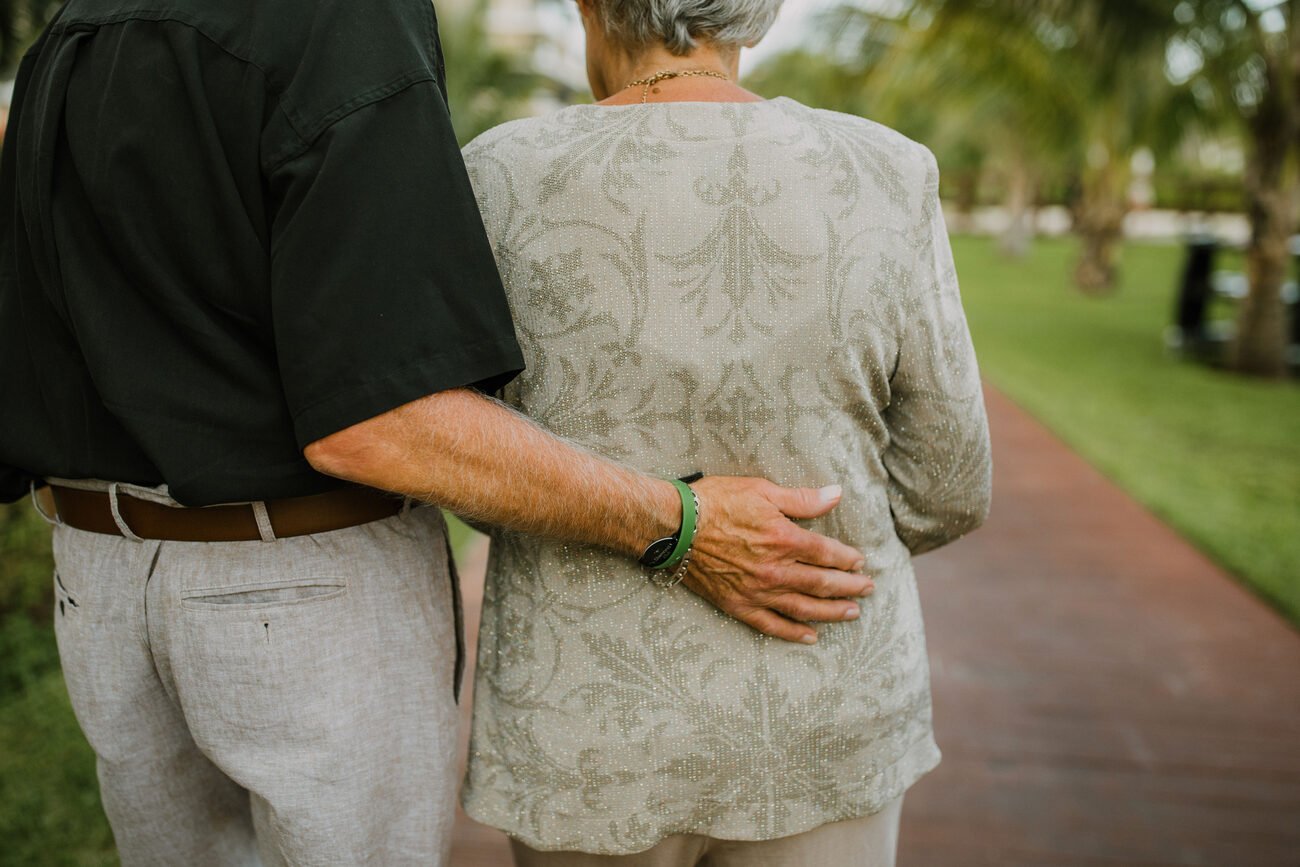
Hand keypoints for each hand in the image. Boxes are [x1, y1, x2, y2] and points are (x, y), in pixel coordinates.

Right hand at [682, 477, 871, 643]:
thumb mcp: (762, 490)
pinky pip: (771, 625)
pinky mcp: (738, 605)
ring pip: (804, 607)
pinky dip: (793, 633)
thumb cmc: (716, 502)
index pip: (826, 553)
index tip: (860, 562)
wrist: (674, 526)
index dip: (847, 559)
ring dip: (831, 612)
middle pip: (822, 583)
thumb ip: (802, 499)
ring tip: (851, 613)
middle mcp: (775, 570)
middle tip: (868, 590)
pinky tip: (811, 637)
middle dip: (849, 587)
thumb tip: (836, 494)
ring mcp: (757, 591)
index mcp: (784, 539)